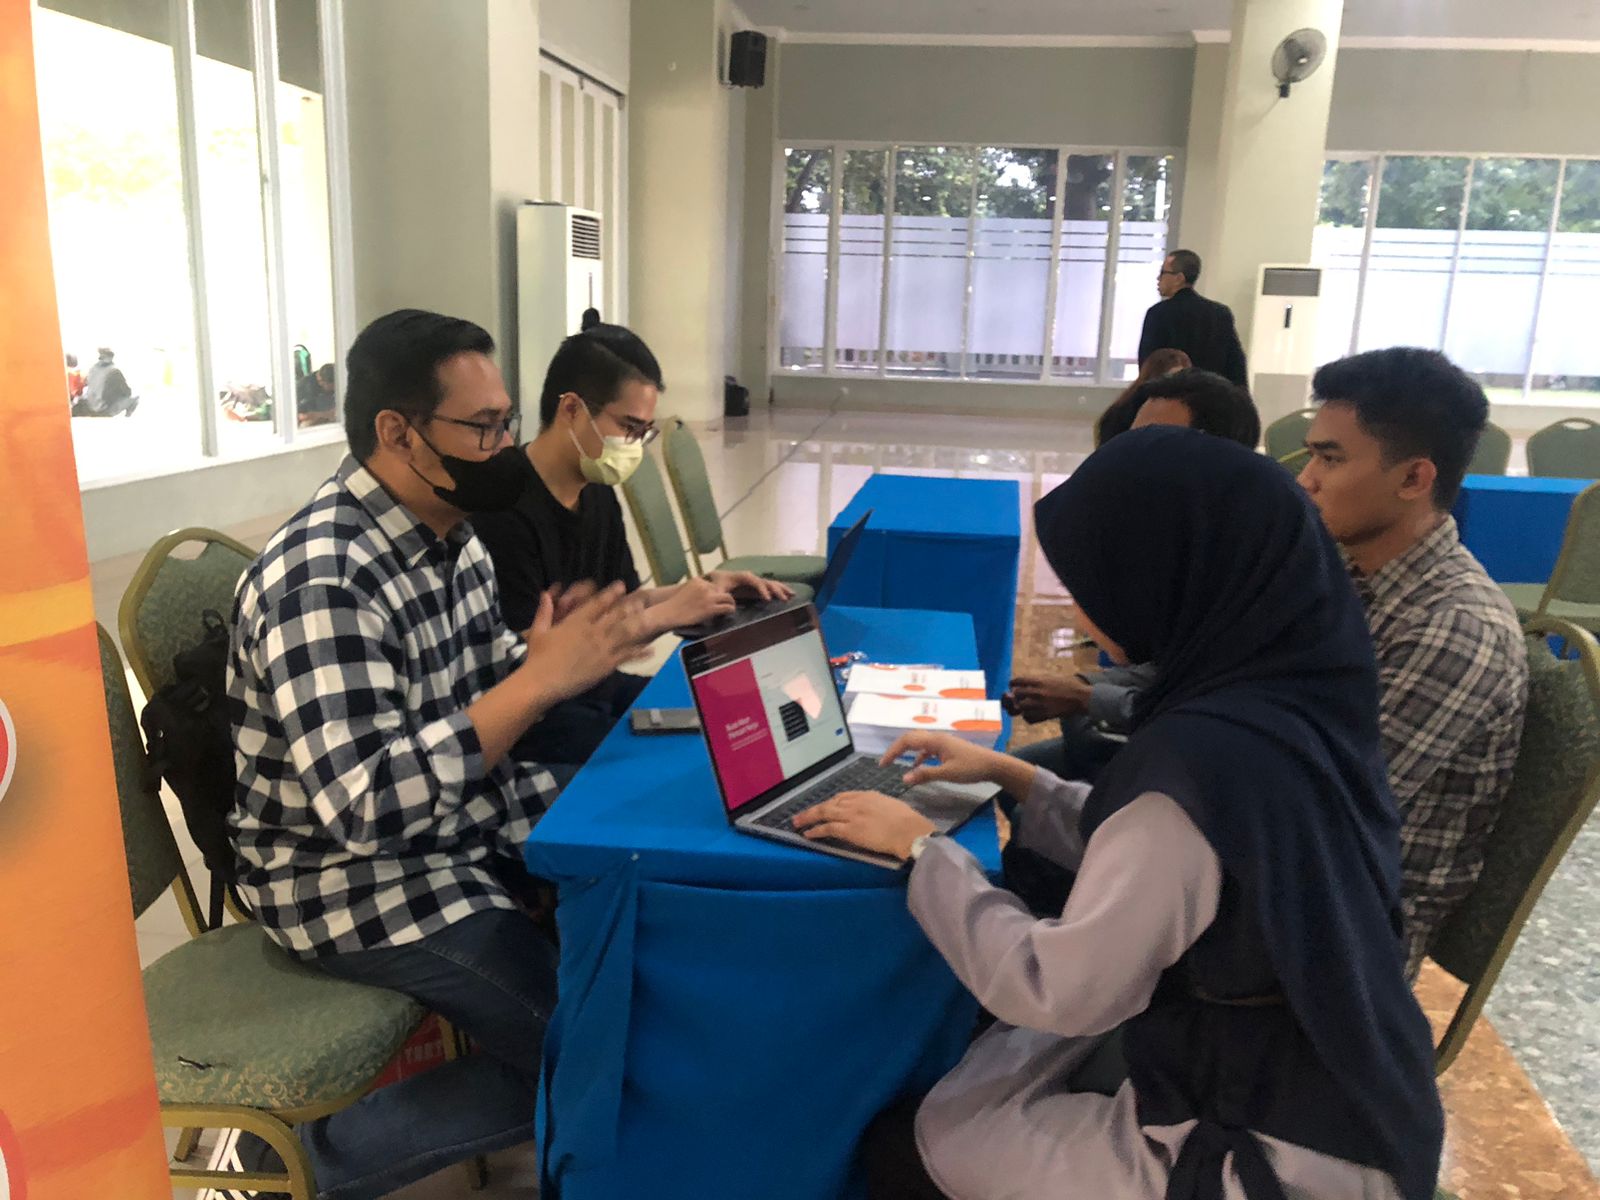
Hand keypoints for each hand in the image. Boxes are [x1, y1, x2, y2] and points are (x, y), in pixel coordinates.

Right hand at [523, 582, 651, 703]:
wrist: (543, 682)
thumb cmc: (538, 657)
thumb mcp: (538, 631)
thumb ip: (545, 611)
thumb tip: (545, 593)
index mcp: (577, 622)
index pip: (598, 603)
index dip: (611, 593)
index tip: (622, 586)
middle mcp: (593, 632)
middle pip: (616, 615)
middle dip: (630, 605)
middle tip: (643, 597)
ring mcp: (603, 649)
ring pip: (625, 633)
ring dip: (638, 624)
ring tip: (651, 617)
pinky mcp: (607, 665)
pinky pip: (626, 657)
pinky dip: (640, 653)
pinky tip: (652, 649)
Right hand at [656, 576, 736, 628]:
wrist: (667, 614)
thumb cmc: (672, 607)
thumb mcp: (683, 592)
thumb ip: (694, 592)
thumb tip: (702, 599)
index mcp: (697, 581)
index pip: (713, 584)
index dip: (716, 593)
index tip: (717, 599)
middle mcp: (704, 586)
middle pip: (722, 590)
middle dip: (723, 598)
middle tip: (726, 604)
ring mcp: (708, 597)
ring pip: (729, 598)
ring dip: (730, 604)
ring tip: (730, 609)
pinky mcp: (711, 608)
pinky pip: (728, 607)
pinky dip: (730, 611)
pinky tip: (729, 614)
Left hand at [707, 570, 793, 602]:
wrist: (718, 578)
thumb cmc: (719, 583)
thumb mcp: (717, 588)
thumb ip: (719, 594)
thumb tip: (723, 600)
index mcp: (744, 577)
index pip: (755, 582)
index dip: (762, 590)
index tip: (768, 599)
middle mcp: (753, 577)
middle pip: (767, 582)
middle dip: (776, 590)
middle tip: (783, 599)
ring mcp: (757, 581)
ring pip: (772, 583)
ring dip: (782, 589)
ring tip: (792, 595)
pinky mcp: (759, 586)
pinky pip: (772, 587)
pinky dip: (781, 590)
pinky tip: (790, 594)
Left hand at [791, 792, 935, 859]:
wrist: (909, 830)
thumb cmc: (908, 822)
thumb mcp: (892, 806)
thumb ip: (880, 807)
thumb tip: (876, 813)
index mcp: (869, 795)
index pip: (844, 796)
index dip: (832, 803)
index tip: (825, 807)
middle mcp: (857, 802)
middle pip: (830, 803)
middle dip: (815, 809)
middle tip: (802, 814)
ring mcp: (852, 815)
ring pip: (825, 813)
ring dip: (809, 817)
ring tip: (797, 822)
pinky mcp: (849, 829)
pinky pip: (828, 828)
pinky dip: (816, 830)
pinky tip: (808, 834)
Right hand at [877, 731, 1008, 786]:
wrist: (993, 765)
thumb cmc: (971, 768)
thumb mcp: (947, 774)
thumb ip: (925, 775)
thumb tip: (904, 778)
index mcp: (935, 741)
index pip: (907, 741)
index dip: (893, 751)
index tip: (882, 764)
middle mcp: (936, 738)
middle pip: (911, 738)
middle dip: (896, 749)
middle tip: (885, 762)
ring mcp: (942, 743)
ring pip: (919, 743)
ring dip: (906, 751)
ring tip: (896, 763)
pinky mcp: (947, 749)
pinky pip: (927, 749)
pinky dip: (918, 756)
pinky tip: (917, 767)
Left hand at [1007, 672, 1094, 723]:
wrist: (1081, 697)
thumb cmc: (1067, 685)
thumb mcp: (1050, 678)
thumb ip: (1036, 681)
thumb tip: (1022, 685)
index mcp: (1039, 681)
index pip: (1016, 681)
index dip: (1013, 684)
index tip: (1013, 686)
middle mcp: (1038, 692)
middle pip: (1016, 695)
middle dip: (1016, 696)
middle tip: (1019, 697)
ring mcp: (1041, 705)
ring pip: (1021, 708)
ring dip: (1021, 707)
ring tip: (1025, 706)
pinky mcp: (1045, 715)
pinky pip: (1028, 718)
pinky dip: (1027, 716)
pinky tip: (1031, 713)